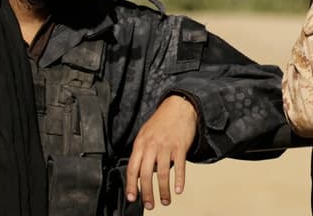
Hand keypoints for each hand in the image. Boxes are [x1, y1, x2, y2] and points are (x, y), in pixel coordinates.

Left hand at [126, 94, 197, 208]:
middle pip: (146, 174)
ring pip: (162, 173)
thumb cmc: (161, 121)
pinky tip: (179, 189)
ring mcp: (166, 146)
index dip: (131, 185)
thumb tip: (141, 172)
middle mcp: (152, 146)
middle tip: (150, 205)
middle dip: (147, 193)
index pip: (132, 168)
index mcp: (140, 144)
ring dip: (163, 191)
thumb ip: (142, 152)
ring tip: (166, 200)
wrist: (178, 106)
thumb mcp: (145, 134)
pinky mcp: (180, 146)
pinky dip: (179, 180)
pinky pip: (179, 166)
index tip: (132, 197)